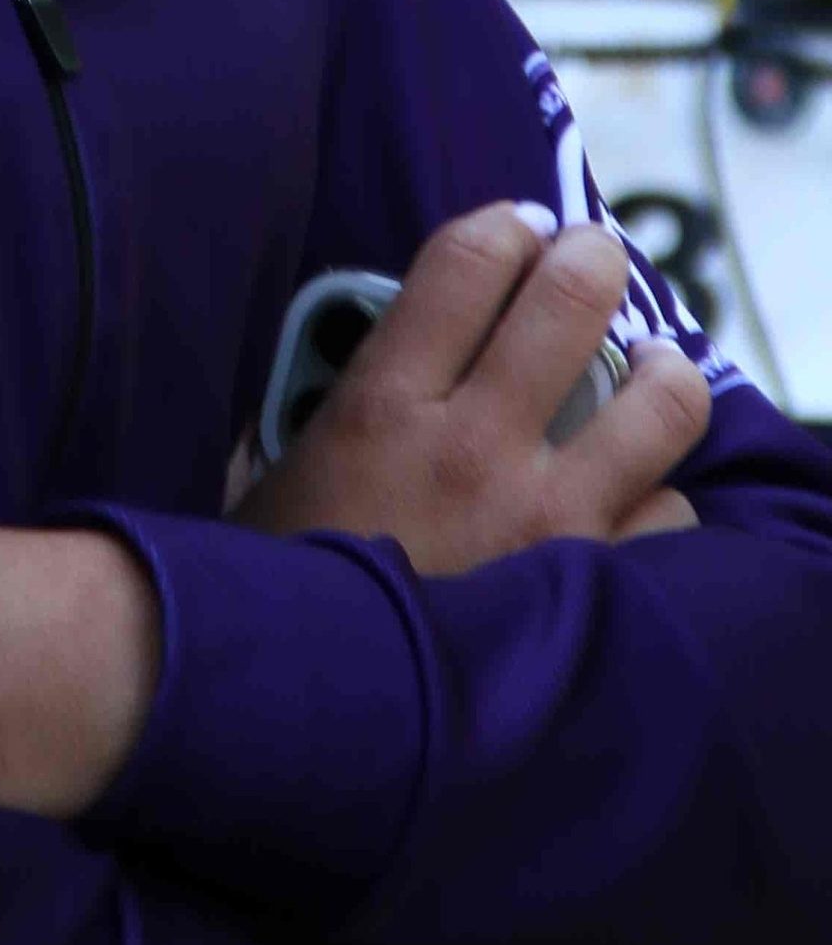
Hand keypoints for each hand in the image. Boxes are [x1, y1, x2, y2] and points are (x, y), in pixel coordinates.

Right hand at [234, 202, 708, 575]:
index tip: (523, 230)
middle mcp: (474, 445)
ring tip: (649, 373)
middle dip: (595, 261)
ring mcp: (546, 521)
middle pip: (574, 297)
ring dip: (661, 373)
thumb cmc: (273, 591)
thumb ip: (316, 401)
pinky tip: (634, 503)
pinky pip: (672, 518)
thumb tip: (338, 354)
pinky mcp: (590, 592)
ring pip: (661, 400)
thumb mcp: (273, 470)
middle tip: (593, 264)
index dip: (506, 226)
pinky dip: (661, 503)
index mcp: (383, 403)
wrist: (303, 718)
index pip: (468, 260)